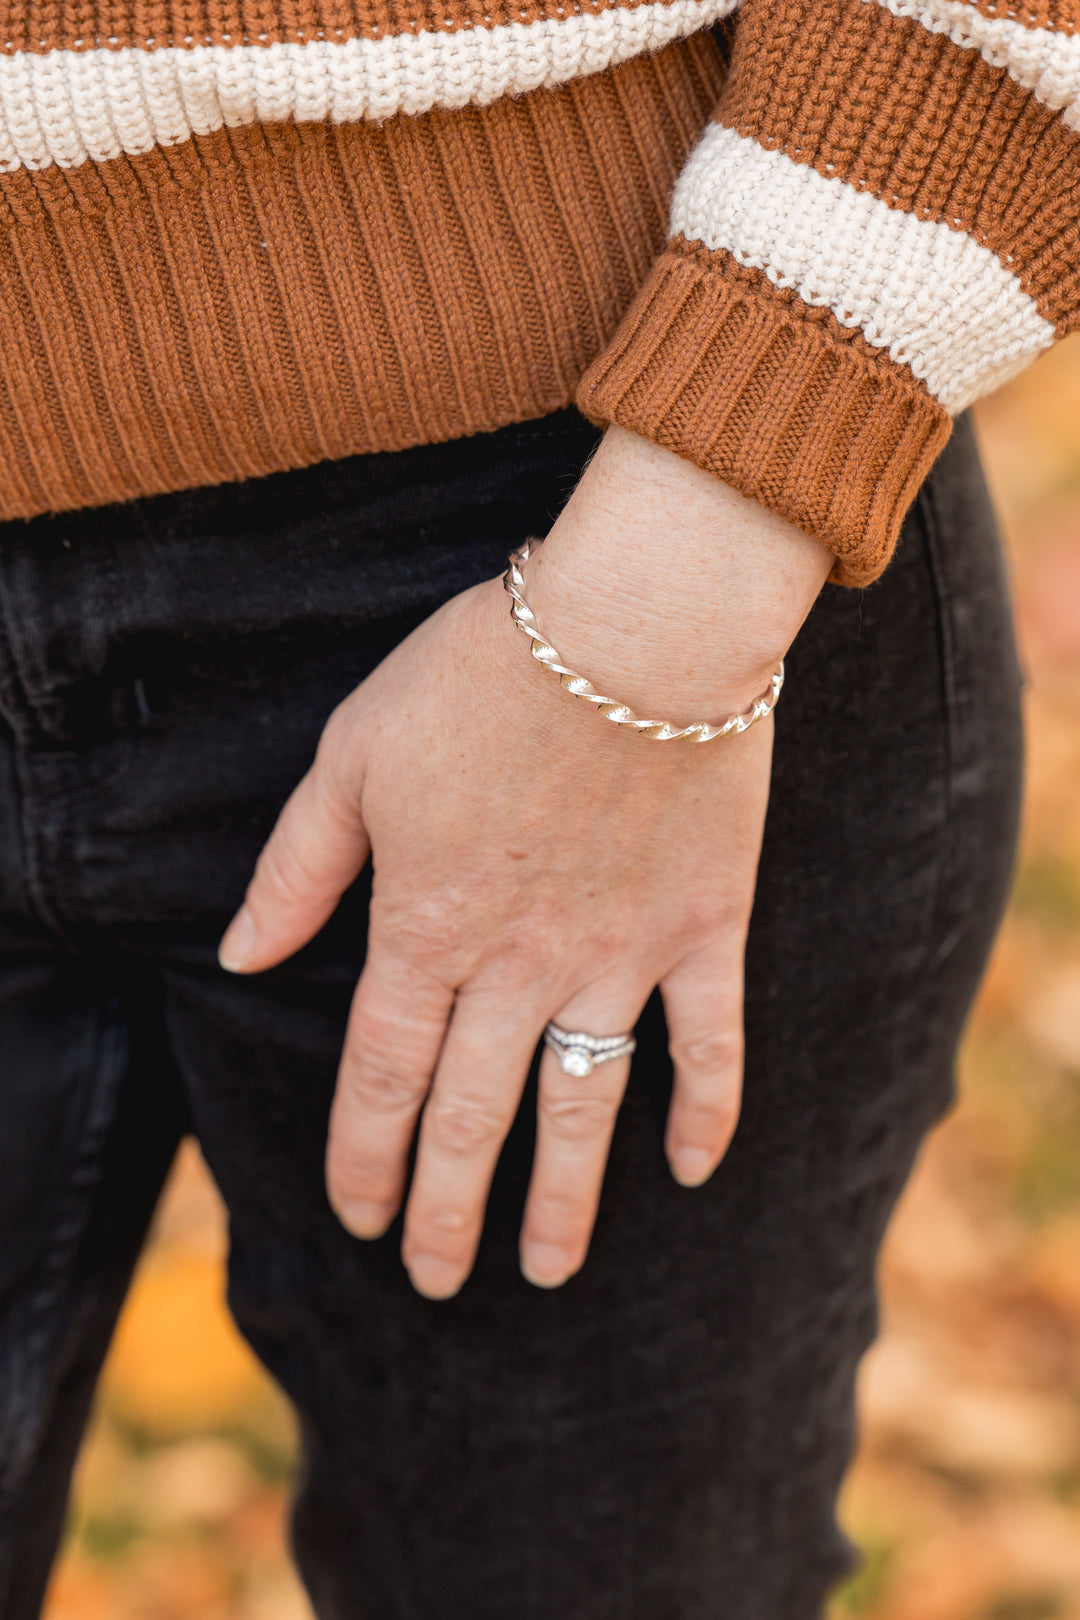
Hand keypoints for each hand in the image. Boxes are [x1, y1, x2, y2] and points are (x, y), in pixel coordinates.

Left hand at [219, 428, 832, 1297]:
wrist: (636, 621)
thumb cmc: (481, 672)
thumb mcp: (354, 753)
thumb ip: (299, 868)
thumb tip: (242, 958)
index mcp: (426, 925)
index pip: (383, 1075)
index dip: (365, 1156)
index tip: (358, 1219)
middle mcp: (519, 963)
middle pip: (473, 1112)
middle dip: (448, 1207)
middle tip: (439, 1281)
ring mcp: (621, 952)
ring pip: (585, 1102)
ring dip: (564, 1197)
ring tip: (551, 1269)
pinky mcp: (705, 925)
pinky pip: (713, 1040)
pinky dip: (710, 1108)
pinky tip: (696, 1170)